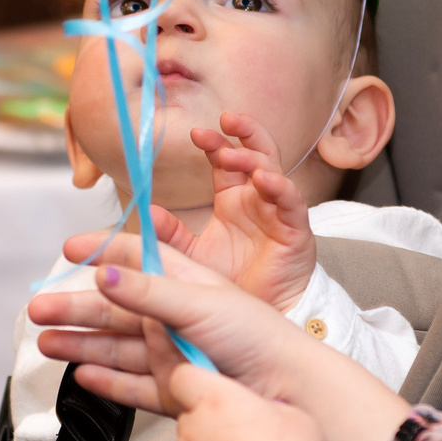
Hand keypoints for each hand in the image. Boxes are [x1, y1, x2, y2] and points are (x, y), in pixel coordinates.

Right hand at [29, 244, 413, 440]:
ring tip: (46, 343)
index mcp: (186, 284)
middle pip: (116, 309)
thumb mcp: (199, 302)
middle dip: (75, 307)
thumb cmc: (256, 335)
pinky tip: (82, 375)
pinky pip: (134, 386)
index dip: (101, 253)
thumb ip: (149, 291)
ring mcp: (175, 357)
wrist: (286, 389)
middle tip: (38, 308)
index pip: (136, 260)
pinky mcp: (177, 392)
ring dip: (81, 343)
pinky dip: (107, 382)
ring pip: (118, 348)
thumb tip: (104, 274)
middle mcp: (176, 318)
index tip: (68, 250)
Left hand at [154, 113, 316, 313]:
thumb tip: (146, 213)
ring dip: (254, 157)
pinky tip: (264, 179)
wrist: (255, 320)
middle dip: (243, 133)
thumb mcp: (193, 256)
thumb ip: (170, 235)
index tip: (196, 133)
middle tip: (225, 120)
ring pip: (273, 170)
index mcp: (233, 199)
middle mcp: (256, 199)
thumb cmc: (234, 284)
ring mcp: (278, 211)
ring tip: (233, 153)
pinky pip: (291, 201)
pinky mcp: (295, 229)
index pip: (225, 160)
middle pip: (255, 152)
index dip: (215, 142)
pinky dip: (279, 187)